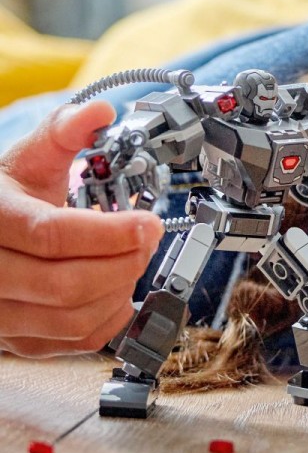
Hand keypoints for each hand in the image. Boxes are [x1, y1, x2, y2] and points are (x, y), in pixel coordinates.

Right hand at [0, 102, 162, 356]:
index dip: (110, 232)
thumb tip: (99, 110)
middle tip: (148, 235)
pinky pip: (75, 341)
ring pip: (73, 319)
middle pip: (67, 284)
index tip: (148, 221)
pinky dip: (110, 315)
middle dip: (125, 260)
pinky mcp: (18, 340)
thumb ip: (65, 131)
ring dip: (120, 289)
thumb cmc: (7, 198)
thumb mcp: (31, 158)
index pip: (52, 235)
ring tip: (134, 256)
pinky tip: (118, 285)